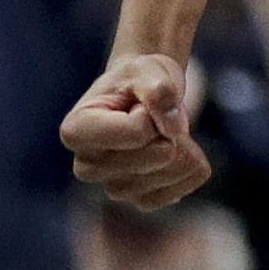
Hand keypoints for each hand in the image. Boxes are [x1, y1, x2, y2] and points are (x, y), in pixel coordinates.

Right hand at [60, 54, 211, 210]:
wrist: (142, 93)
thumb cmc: (139, 78)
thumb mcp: (148, 69)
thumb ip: (159, 90)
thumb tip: (174, 130)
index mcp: (77, 131)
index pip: (138, 132)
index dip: (154, 110)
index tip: (141, 102)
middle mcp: (86, 167)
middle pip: (158, 156)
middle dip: (171, 129)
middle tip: (158, 115)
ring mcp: (111, 188)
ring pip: (169, 173)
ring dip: (185, 146)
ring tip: (167, 128)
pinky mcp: (136, 200)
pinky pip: (177, 190)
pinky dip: (191, 168)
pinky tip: (184, 150)